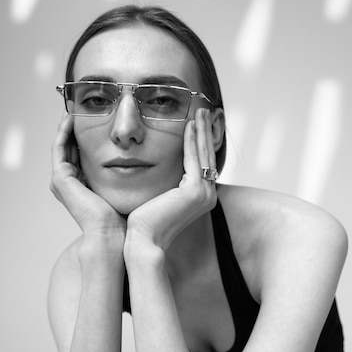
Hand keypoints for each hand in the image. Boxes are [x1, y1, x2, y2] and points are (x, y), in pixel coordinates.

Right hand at [51, 113, 125, 238]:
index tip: (102, 119)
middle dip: (78, 128)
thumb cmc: (126, 219)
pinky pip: (59, 147)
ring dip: (68, 125)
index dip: (90, 136)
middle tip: (86, 107)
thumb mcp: (130, 190)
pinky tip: (74, 117)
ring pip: (62, 145)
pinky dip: (64, 131)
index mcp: (82, 188)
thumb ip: (134, 175)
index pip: (83, 155)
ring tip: (77, 107)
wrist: (115, 236)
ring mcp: (62, 182)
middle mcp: (69, 185)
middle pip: (71, 148)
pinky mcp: (61, 179)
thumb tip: (152, 159)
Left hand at [126, 108, 217, 251]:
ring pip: (203, 154)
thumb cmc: (145, 223)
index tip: (196, 124)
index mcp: (201, 199)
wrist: (143, 240)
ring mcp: (204, 194)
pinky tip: (189, 125)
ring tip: (200, 112)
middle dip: (205, 132)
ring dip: (201, 130)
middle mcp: (208, 197)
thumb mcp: (159, 198)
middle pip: (207, 156)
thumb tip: (158, 170)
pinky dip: (192, 140)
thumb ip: (166, 184)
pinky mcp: (194, 191)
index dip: (200, 142)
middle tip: (203, 111)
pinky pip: (194, 159)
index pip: (202, 164)